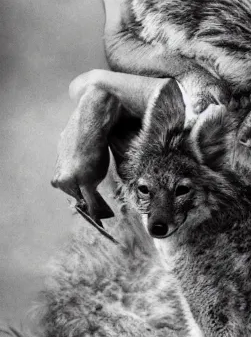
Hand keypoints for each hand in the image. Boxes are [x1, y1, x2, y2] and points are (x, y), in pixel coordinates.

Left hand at [51, 86, 120, 220]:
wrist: (92, 120)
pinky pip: (93, 202)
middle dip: (88, 201)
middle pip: (76, 196)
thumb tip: (80, 162)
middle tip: (102, 212)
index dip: (80, 196)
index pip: (68, 188)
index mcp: (58, 169)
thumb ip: (73, 159)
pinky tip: (106, 217)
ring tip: (107, 215)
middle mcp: (61, 178)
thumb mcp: (73, 146)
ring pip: (85, 201)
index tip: (88, 202)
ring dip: (96, 208)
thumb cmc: (87, 129)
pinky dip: (99, 211)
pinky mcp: (85, 181)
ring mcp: (72, 181)